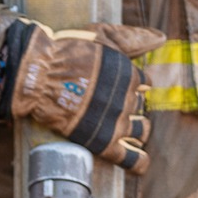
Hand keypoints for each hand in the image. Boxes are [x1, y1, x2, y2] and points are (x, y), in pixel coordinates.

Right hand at [0, 19, 164, 173]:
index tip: (118, 86)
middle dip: (130, 105)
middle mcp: (127, 99)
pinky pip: (131, 158)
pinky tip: (141, 160)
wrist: (36, 76)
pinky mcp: (104, 142)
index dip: (132, 85)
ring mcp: (117, 122)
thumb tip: (161, 38)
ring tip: (123, 126)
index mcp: (129, 74)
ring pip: (141, 130)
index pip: (143, 83)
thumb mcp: (101, 36)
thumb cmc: (65, 53)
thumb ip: (133, 38)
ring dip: (136, 129)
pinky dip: (139, 161)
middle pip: (140, 106)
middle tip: (110, 103)